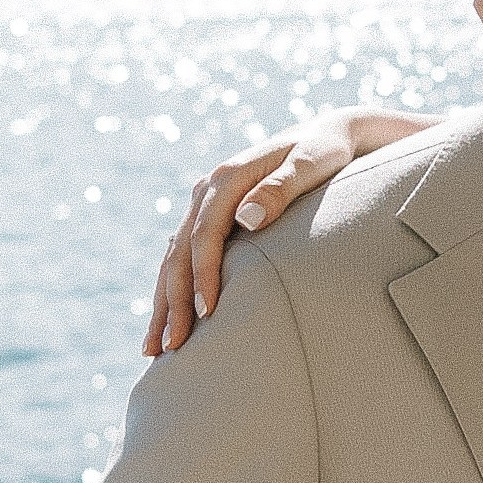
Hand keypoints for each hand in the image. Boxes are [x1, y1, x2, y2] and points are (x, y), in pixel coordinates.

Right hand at [142, 113, 428, 354]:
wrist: (327, 134)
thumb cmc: (325, 152)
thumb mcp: (312, 164)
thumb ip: (282, 188)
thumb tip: (247, 218)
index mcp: (227, 178)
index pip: (205, 234)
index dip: (204, 275)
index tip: (208, 314)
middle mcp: (207, 190)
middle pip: (179, 252)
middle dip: (173, 301)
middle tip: (172, 347)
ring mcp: (205, 203)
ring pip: (173, 258)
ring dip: (163, 303)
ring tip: (155, 348)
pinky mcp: (211, 215)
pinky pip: (183, 256)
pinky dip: (172, 289)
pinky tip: (168, 320)